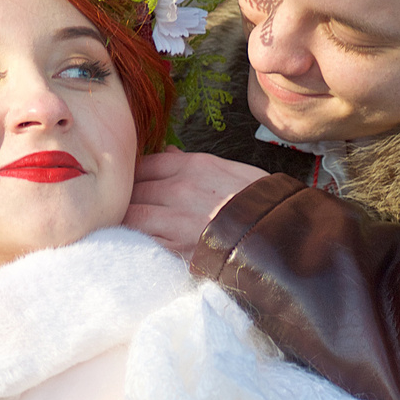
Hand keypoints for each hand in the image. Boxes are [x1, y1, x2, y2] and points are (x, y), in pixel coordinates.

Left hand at [127, 150, 270, 258]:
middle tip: (121, 208)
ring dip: (125, 220)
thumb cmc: (256, 201)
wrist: (277, 233)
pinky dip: (134, 240)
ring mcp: (175, 218)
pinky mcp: (175, 246)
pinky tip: (134, 242)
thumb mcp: (228, 170)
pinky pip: (141, 239)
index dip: (133, 177)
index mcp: (192, 165)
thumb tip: (168, 152)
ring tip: (125, 226)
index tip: (130, 185)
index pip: (144, 164)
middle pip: (132, 189)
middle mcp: (179, 188)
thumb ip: (192, 162)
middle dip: (125, 199)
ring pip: (130, 214)